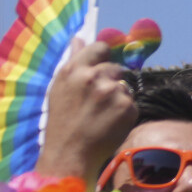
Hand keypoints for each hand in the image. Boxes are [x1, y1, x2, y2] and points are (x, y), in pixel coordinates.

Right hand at [37, 38, 139, 181]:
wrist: (70, 153)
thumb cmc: (62, 120)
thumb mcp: (59, 87)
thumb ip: (74, 61)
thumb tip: (80, 38)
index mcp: (74, 70)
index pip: (100, 48)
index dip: (103, 56)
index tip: (102, 65)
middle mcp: (94, 77)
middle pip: (115, 68)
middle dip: (110, 81)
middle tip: (97, 101)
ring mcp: (113, 92)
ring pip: (124, 86)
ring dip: (118, 97)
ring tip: (101, 114)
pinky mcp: (128, 107)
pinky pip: (132, 103)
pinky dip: (124, 112)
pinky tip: (109, 122)